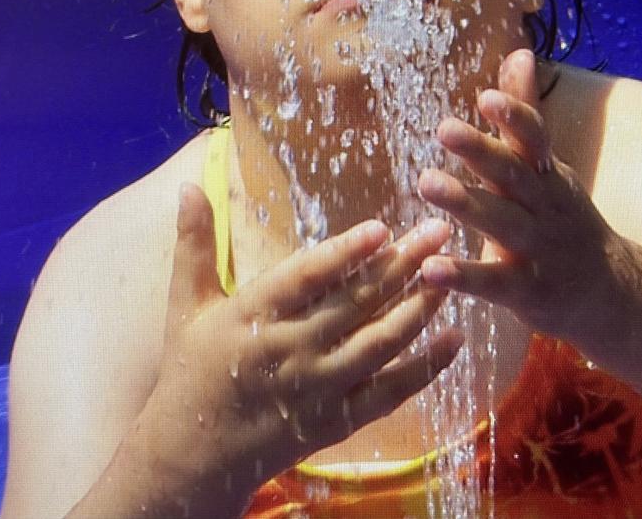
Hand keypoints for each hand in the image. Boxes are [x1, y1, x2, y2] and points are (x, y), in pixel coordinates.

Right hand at [144, 184, 463, 501]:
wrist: (193, 456)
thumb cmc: (190, 371)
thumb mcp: (186, 305)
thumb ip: (194, 244)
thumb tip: (188, 185)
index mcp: (253, 315)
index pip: (307, 278)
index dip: (345, 253)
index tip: (382, 228)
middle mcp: (290, 350)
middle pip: (357, 304)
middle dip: (403, 265)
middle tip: (440, 232)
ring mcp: (319, 388)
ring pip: (382, 344)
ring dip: (421, 308)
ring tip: (451, 275)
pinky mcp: (337, 420)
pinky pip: (391, 392)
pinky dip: (426, 367)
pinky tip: (455, 340)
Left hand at [416, 49, 620, 340]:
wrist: (612, 294)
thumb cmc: (562, 219)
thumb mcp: (548, 166)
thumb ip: (524, 115)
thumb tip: (518, 52)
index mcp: (546, 174)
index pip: (534, 139)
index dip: (515, 117)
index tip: (488, 97)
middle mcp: (544, 206)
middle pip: (514, 175)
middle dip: (481, 151)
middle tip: (444, 128)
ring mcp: (539, 250)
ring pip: (502, 224)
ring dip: (466, 202)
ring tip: (426, 183)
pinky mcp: (528, 292)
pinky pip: (493, 282)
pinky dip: (463, 275)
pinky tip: (430, 267)